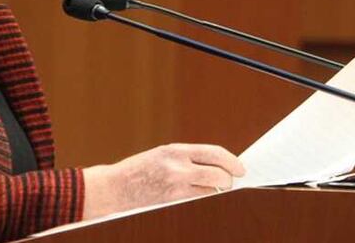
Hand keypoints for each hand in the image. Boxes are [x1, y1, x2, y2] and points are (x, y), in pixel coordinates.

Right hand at [82, 143, 245, 218]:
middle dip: (228, 180)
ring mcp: (175, 186)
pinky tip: (200, 198)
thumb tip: (218, 166)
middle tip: (229, 183)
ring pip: (211, 191)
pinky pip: (198, 202)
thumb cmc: (140, 171)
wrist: (114, 188)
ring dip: (217, 192)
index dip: (232, 161)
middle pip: (219, 174)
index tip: (240, 169)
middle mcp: (177, 166)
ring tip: (213, 191)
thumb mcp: (163, 155)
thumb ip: (188, 159)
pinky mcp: (172, 203)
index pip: (215, 153)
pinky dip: (204, 200)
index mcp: (176, 150)